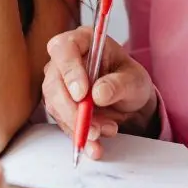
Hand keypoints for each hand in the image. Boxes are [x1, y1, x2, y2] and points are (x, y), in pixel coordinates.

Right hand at [41, 26, 159, 158]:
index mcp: (82, 40)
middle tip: (93, 126)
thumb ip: (118, 84)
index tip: (82, 93)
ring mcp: (59, 83)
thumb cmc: (130, 80)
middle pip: (53, 82)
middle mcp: (65, 60)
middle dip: (72, 108)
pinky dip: (78, 136)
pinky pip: (62, 122)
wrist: (130, 101)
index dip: (69, 70)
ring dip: (78, 124)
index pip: (63, 48)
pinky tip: (94, 146)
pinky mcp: (60, 105)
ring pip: (55, 105)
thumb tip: (98, 94)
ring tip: (107, 131)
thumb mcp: (134, 80)